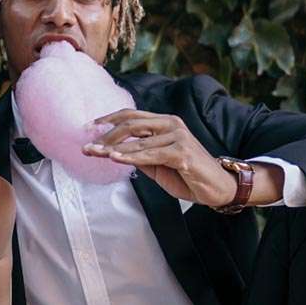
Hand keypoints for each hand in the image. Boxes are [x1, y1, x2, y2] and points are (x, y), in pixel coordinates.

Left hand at [83, 109, 239, 206]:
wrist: (217, 188)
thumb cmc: (188, 176)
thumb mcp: (158, 165)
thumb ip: (140, 155)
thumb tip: (114, 152)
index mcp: (166, 123)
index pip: (132, 116)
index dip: (109, 119)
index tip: (89, 127)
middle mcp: (172, 125)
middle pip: (131, 124)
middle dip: (106, 136)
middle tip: (88, 146)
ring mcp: (178, 137)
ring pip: (139, 140)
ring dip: (113, 148)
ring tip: (95, 152)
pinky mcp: (182, 153)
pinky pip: (151, 154)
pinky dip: (132, 156)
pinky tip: (116, 159)